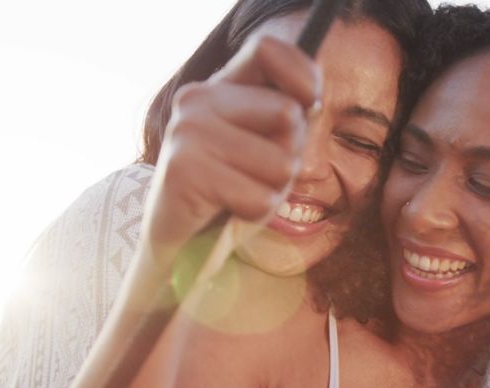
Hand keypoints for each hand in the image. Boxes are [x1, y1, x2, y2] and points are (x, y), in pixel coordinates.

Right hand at [144, 27, 319, 265]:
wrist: (177, 237)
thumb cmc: (231, 188)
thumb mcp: (263, 145)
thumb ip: (286, 119)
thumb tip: (312, 105)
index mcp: (221, 85)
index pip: (269, 50)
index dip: (302, 74)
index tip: (311, 102)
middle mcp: (199, 99)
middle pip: (289, 115)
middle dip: (290, 154)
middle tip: (257, 173)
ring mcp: (188, 132)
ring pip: (282, 164)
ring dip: (273, 191)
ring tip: (241, 193)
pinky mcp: (185, 172)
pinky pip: (260, 199)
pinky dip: (256, 213)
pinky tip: (228, 210)